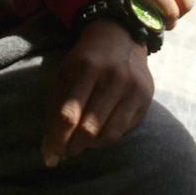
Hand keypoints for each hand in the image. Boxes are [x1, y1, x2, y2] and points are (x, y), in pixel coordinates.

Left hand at [41, 18, 155, 166]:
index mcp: (86, 68)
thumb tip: (50, 151)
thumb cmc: (85, 61)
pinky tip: (99, 133)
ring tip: (82, 144)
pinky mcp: (146, 97)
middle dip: (74, 146)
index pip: (69, 114)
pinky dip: (108, 138)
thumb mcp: (64, 75)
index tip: (50, 157)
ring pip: (110, 134)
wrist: (120, 37)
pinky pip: (124, 130)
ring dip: (92, 146)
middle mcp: (113, 77)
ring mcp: (132, 88)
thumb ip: (55, 110)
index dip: (58, 140)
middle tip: (66, 152)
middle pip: (89, 128)